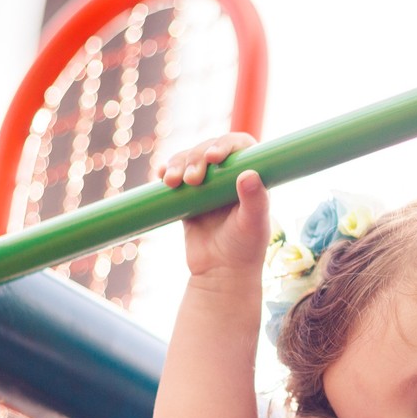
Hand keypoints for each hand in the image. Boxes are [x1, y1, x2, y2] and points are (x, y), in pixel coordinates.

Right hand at [159, 132, 270, 277]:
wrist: (220, 273)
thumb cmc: (244, 250)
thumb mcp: (253, 226)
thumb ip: (255, 201)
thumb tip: (249, 174)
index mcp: (251, 178)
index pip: (240, 147)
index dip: (226, 145)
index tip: (213, 158)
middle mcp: (229, 177)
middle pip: (209, 150)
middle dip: (196, 158)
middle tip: (192, 180)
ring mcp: (208, 185)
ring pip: (189, 160)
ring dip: (178, 164)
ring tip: (172, 182)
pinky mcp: (189, 196)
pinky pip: (175, 175)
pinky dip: (167, 171)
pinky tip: (161, 175)